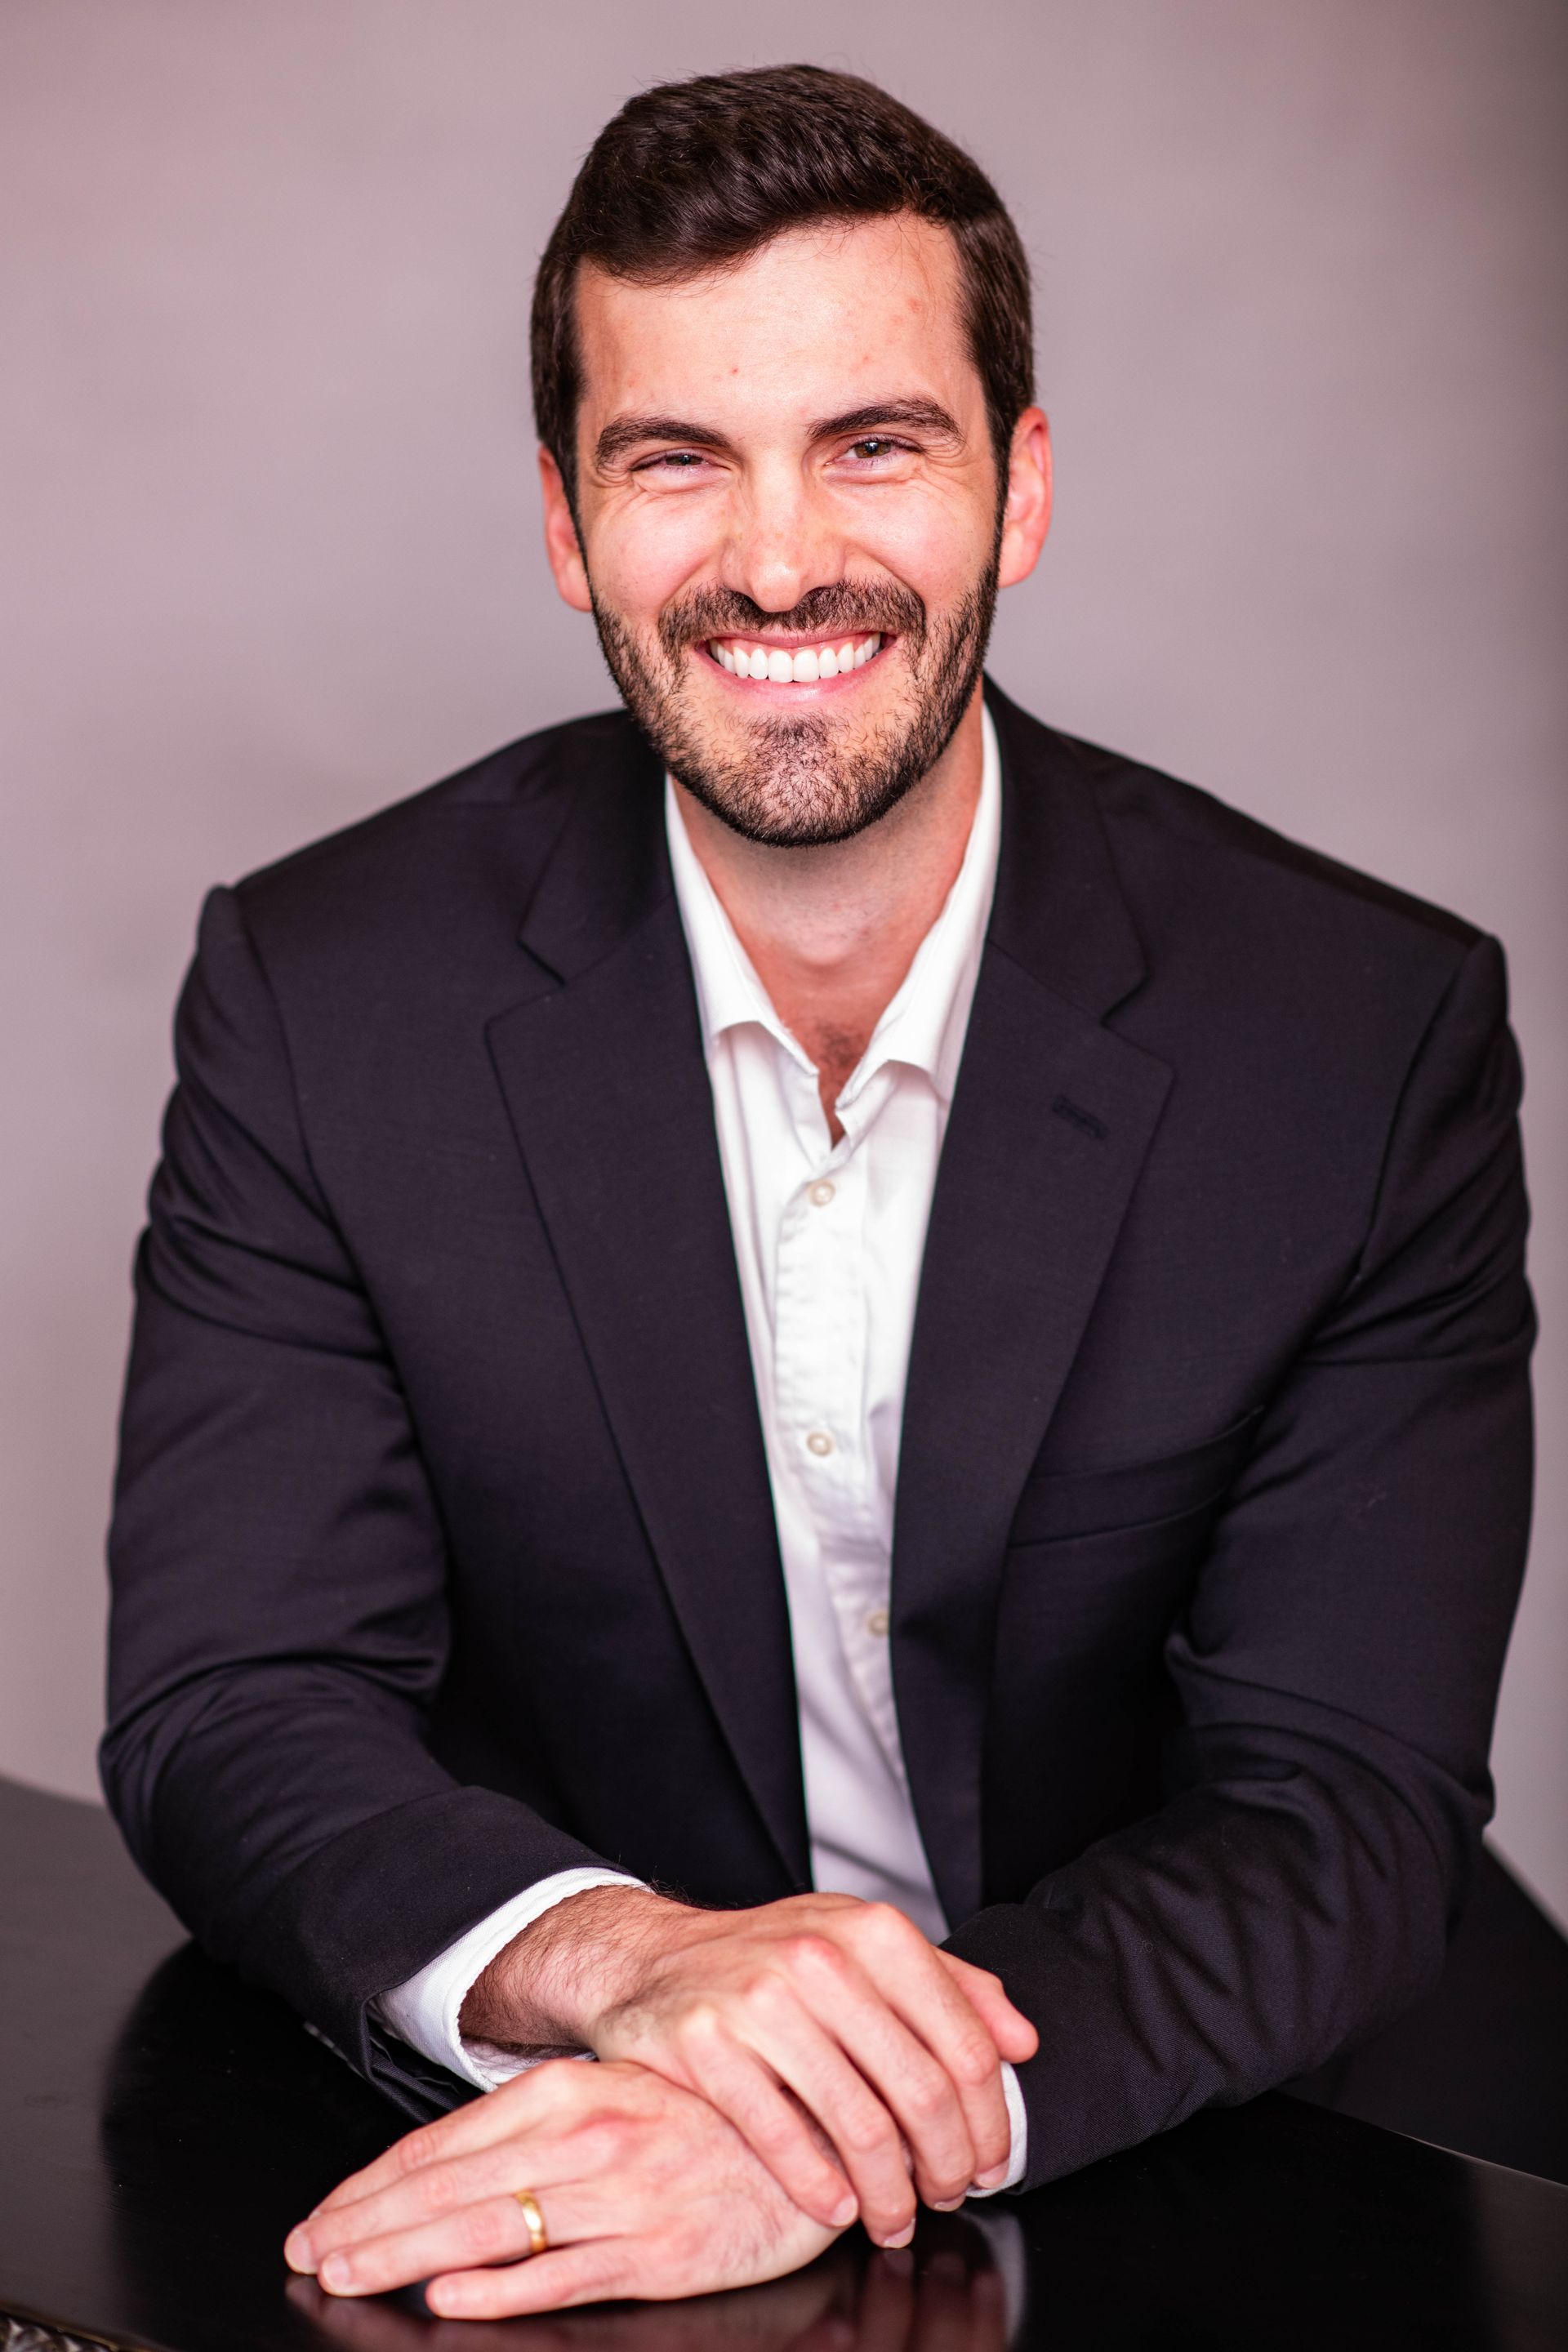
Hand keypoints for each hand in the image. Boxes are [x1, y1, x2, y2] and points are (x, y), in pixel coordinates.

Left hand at [283, 2056, 844, 2319]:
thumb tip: (440, 2172)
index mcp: (570, 2093)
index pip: (444, 2143)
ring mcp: (623, 2197)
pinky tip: (449, 2296)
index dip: (371, 2185)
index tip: (321, 2217)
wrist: (820, 2142)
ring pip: (490, 2229)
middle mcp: (588, 2138)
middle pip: (451, 2187)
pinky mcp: (659, 2254)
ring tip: (346, 2273)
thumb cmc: (709, 2121)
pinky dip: (499, 2286)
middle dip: (366, 2225)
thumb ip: (532, 2129)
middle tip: (307, 2253)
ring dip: (405, 2253)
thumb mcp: (613, 2098)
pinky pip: (564, 2274)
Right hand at [462, 1889, 1037, 2248]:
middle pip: (920, 2091)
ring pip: (858, 2125)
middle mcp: (820, 1956)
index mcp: (872, 1931)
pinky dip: (820, 2189)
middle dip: (947, 2165)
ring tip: (895, 2218)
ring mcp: (759, 1999)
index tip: (991, 2163)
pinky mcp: (705, 2043)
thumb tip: (1023, 2040)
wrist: (650, 1957)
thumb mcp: (862, 1947)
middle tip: (948, 2198)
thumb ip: (950, 1988)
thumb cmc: (768, 1960)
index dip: (990, 2120)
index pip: (964, 2044)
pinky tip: (838, 2209)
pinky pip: (781, 2138)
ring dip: (889, 2194)